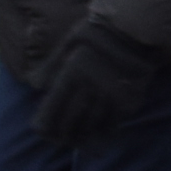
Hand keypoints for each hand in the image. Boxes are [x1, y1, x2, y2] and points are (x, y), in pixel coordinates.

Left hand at [33, 20, 154, 148]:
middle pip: (70, 121)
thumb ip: (50, 65)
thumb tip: (34, 84)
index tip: (43, 131)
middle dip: (62, 134)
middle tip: (59, 140)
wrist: (136, 30)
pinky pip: (112, 123)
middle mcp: (90, 86)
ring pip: (90, 125)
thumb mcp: (70, 42)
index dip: (46, 124)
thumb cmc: (98, 33)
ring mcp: (109, 95)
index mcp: (72, 72)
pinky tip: (98, 133)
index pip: (53, 108)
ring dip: (82, 135)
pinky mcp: (127, 101)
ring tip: (76, 141)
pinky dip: (103, 131)